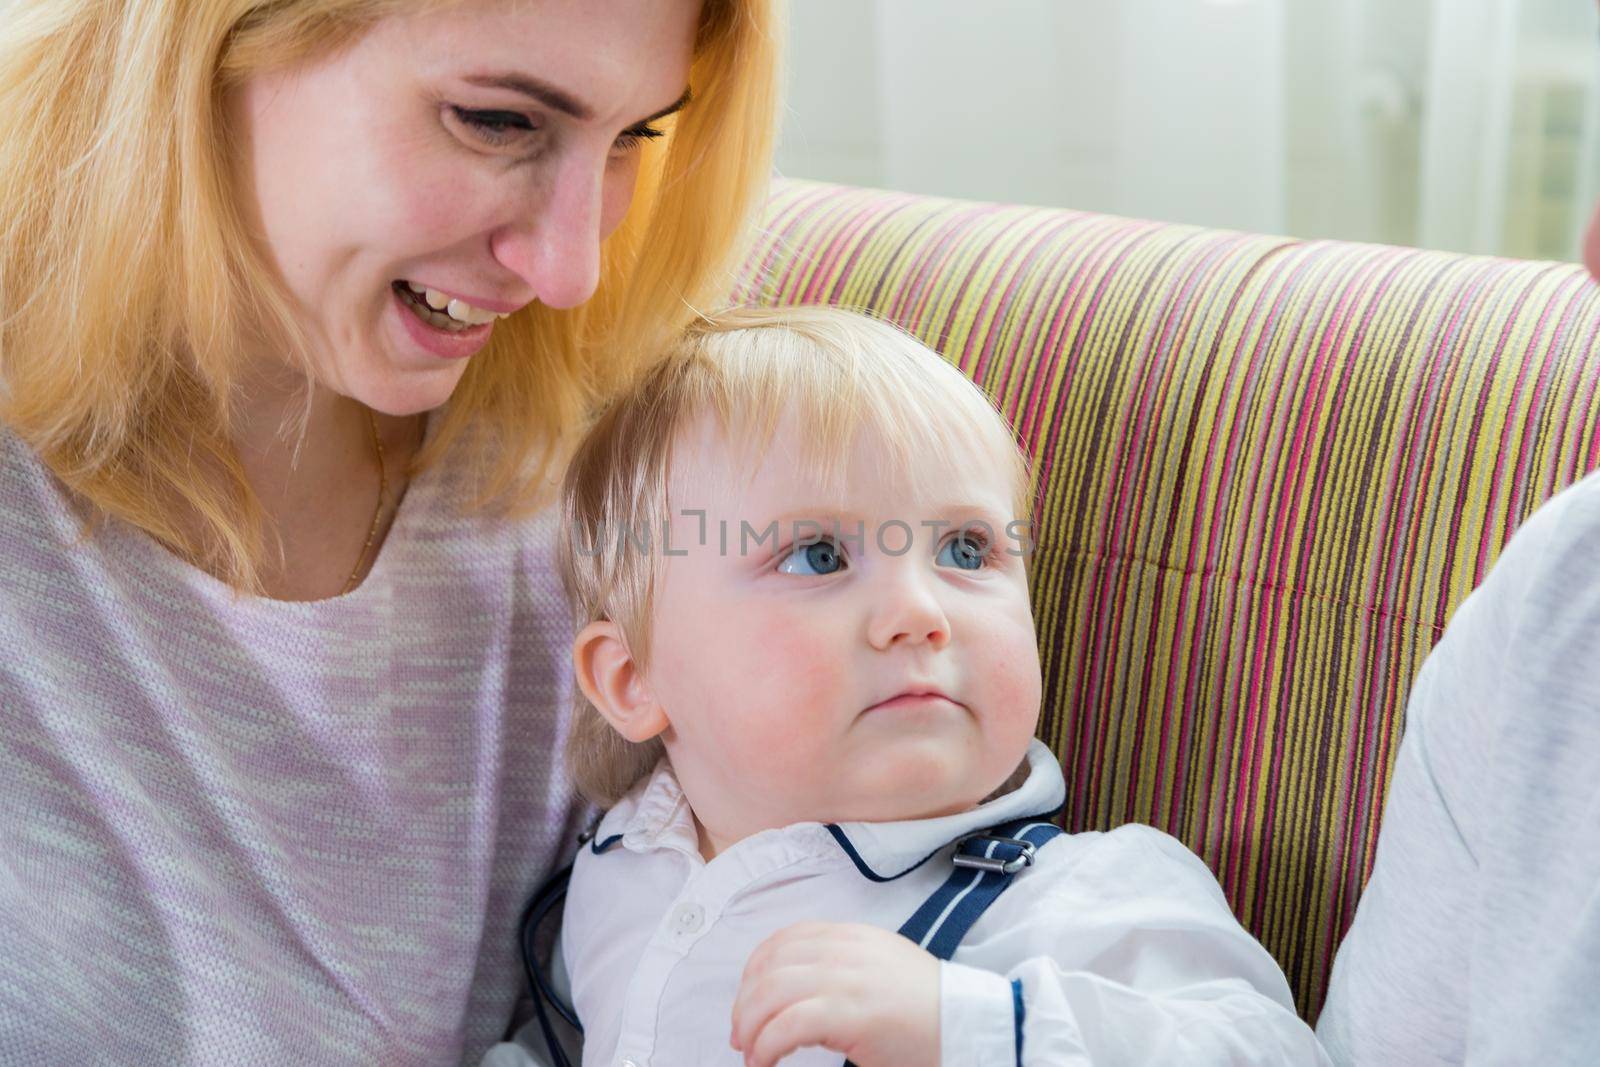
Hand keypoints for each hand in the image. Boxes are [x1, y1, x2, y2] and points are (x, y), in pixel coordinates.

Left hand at [729, 921, 939, 1066]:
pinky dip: (766, 1045)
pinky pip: (788, 1025)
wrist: (967, 1023)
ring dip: (750, 1027)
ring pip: (771, 993)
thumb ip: (841, 964)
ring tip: (751, 1054)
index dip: (755, 971)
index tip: (748, 1000)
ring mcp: (846, 979)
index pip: (784, 940)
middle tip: (741, 1036)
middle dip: (745, 1004)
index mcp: (850, 936)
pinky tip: (764, 1062)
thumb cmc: (926, 1008)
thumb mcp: (880, 966)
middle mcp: (844, 950)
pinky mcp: (850, 1013)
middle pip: (769, 967)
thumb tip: (796, 988)